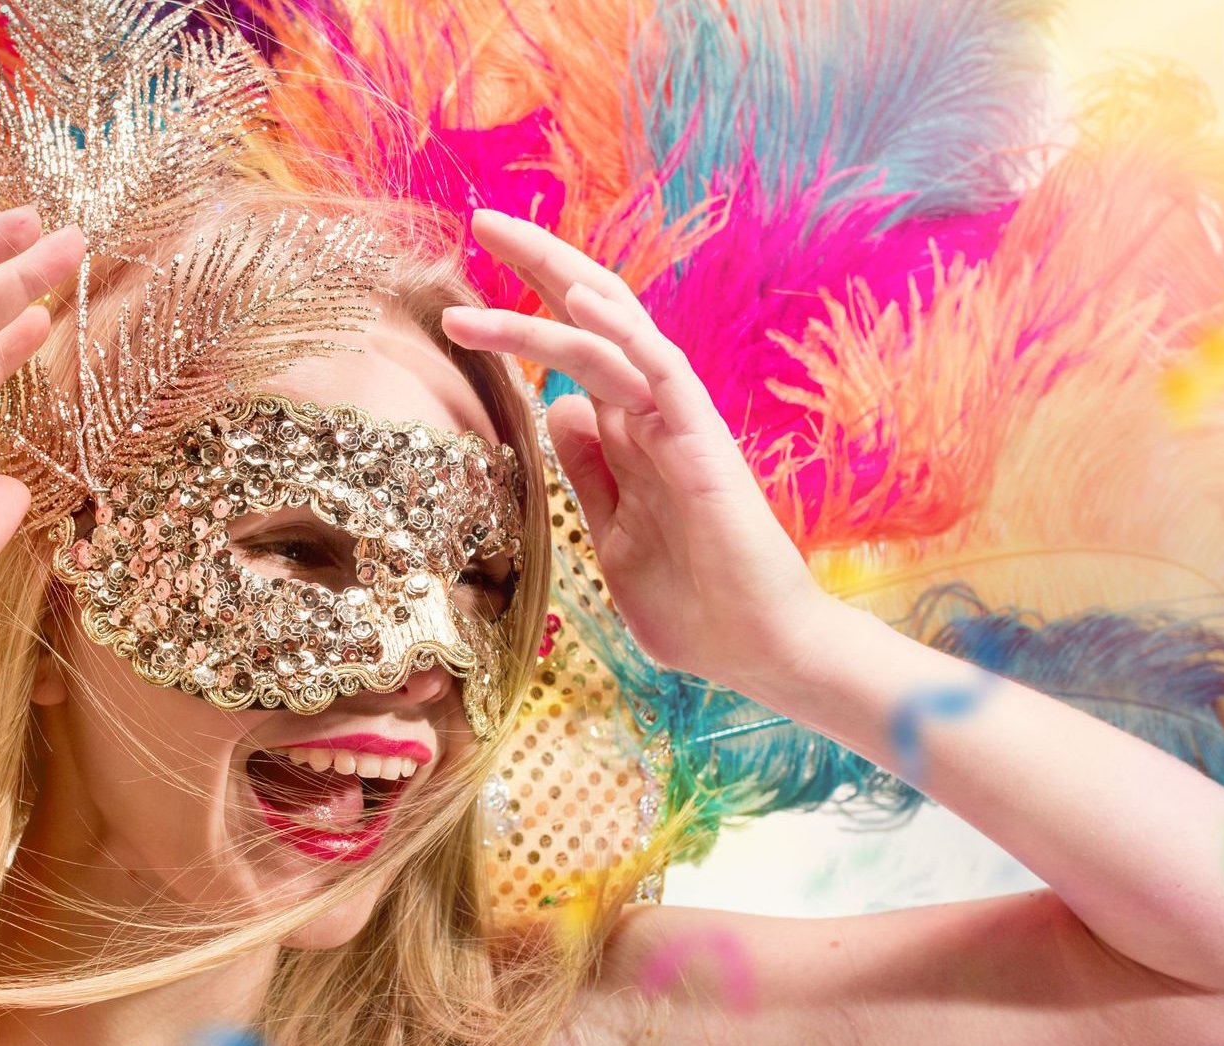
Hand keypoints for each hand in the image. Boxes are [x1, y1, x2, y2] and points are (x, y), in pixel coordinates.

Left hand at [441, 209, 834, 697]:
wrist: (758, 650)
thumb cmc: (694, 607)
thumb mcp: (612, 535)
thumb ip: (590, 472)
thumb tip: (557, 408)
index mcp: (631, 433)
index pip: (573, 348)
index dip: (526, 306)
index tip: (464, 283)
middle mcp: (653, 413)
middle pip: (594, 315)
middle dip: (538, 263)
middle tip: (480, 217)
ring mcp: (679, 423)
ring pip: (610, 335)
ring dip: (546, 298)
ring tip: (484, 263)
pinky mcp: (702, 443)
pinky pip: (661, 371)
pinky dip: (623, 333)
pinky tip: (582, 301)